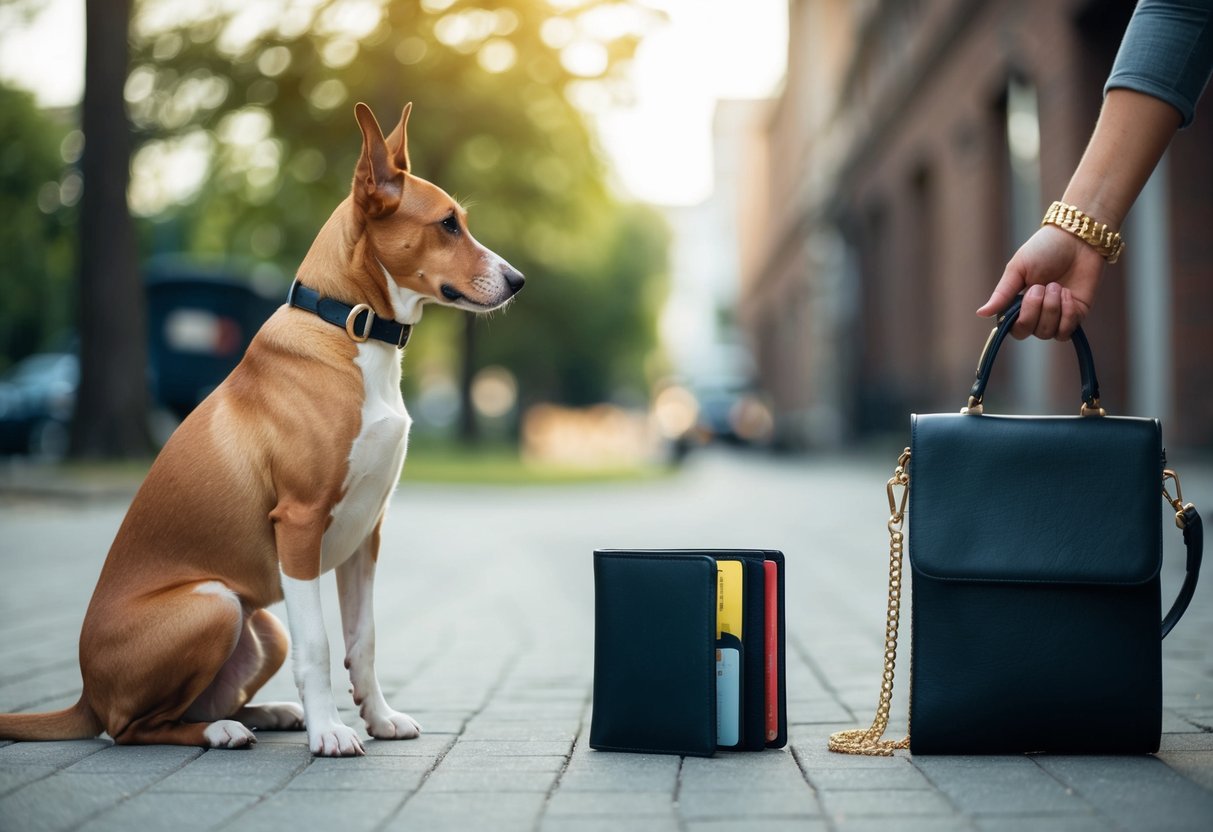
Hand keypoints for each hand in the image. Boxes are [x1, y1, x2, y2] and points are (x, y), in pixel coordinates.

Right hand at [977, 226, 1105, 340]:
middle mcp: (1037, 313)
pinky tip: (1068, 294)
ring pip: (1048, 332)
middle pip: (1030, 332)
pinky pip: (1067, 331)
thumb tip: (981, 313)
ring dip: (1052, 309)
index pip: (1014, 328)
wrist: (1077, 239)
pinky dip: (1067, 315)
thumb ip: (1001, 294)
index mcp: (1018, 303)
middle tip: (1041, 286)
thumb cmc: (1044, 249)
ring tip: (1057, 286)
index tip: (1025, 294)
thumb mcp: (1017, 269)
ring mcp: (1057, 315)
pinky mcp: (1076, 314)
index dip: (1020, 318)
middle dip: (1036, 310)